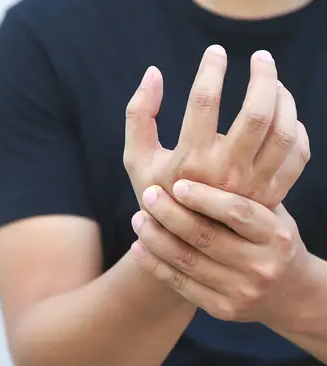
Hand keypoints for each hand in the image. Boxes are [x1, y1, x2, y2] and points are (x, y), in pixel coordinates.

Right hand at [124, 45, 309, 209]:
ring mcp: (252, 186)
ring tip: (274, 84)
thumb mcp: (136, 158)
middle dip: (262, 76)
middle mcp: (225, 173)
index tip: (215, 54)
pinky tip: (285, 118)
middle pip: (257, 113)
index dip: (211, 69)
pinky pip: (297, 155)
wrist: (183, 243)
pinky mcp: (271, 195)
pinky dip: (296, 130)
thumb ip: (138, 115)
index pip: (204, 102)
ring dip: (284, 98)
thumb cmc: (158, 195)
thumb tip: (153, 73)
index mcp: (189, 161)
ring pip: (283, 131)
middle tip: (260, 58)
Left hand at [130, 180, 311, 324]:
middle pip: (206, 237)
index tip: (177, 183)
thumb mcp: (270, 213)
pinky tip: (138, 246)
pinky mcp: (223, 309)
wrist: (287, 292)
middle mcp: (263, 266)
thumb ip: (243, 192)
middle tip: (149, 195)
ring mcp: (242, 291)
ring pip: (187, 261)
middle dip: (170, 214)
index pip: (237, 212)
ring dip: (155, 238)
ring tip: (138, 218)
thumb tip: (205, 150)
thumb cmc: (268, 239)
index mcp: (276, 235)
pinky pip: (180, 284)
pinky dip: (155, 264)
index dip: (204, 197)